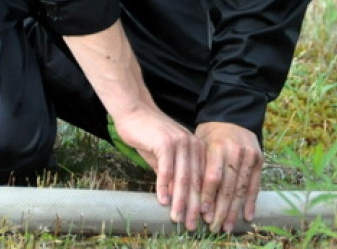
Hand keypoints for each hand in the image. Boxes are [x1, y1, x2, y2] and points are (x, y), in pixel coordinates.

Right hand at [113, 107, 205, 230]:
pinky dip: (164, 186)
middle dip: (193, 206)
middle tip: (191, 225)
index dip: (203, 201)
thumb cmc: (148, 135)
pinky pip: (166, 169)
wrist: (134, 112)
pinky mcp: (165, 142)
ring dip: (180, 201)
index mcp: (197, 148)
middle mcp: (193, 144)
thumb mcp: (165, 157)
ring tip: (177, 218)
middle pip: (195, 181)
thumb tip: (178, 200)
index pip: (203, 179)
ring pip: (182, 178)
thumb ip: (174, 175)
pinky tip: (162, 200)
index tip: (201, 219)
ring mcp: (180, 142)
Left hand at [195, 121, 262, 232]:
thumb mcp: (200, 144)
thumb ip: (198, 167)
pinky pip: (255, 185)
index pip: (213, 177)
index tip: (203, 214)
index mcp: (218, 147)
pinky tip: (247, 216)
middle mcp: (236, 151)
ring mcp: (250, 155)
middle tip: (214, 227)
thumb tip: (188, 195)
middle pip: (228, 187)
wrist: (232, 116)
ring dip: (234, 211)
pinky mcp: (259, 159)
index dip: (208, 197)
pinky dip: (251, 202)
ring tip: (227, 226)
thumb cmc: (210, 134)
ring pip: (242, 189)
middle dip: (221, 210)